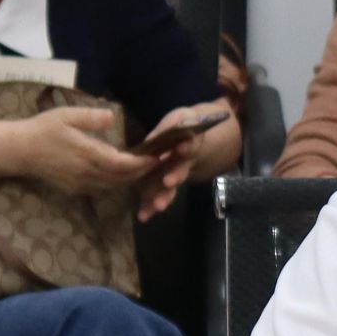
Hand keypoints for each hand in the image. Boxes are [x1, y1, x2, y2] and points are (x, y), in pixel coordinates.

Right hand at [11, 106, 155, 194]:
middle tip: (159, 163)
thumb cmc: (43, 129)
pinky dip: (117, 184)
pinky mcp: (76, 189)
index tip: (158, 156)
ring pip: (114, 187)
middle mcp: (87, 173)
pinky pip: (103, 189)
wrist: (19, 151)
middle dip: (142, 172)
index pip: (122, 164)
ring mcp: (81, 184)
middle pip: (122, 179)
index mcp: (87, 155)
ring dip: (131, 180)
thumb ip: (90, 117)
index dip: (142, 163)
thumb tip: (111, 116)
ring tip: (146, 169)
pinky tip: (124, 176)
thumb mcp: (65, 115)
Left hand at [133, 102, 224, 222]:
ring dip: (165, 197)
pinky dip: (150, 206)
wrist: (193, 138)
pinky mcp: (162, 184)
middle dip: (175, 176)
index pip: (189, 144)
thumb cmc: (184, 125)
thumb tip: (150, 140)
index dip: (187, 147)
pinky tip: (143, 216)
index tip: (182, 149)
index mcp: (188, 143)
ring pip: (171, 187)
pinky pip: (157, 196)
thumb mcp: (179, 119)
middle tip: (169, 182)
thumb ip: (168, 127)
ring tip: (158, 207)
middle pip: (180, 170)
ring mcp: (174, 175)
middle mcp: (183, 162)